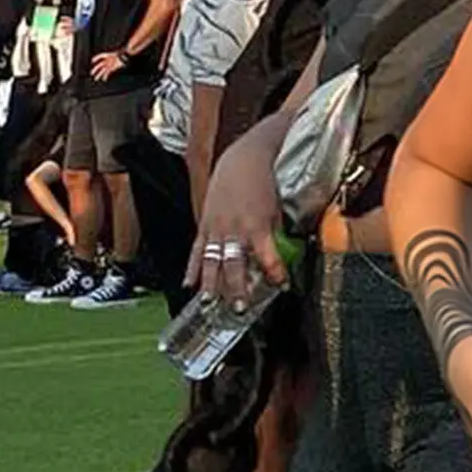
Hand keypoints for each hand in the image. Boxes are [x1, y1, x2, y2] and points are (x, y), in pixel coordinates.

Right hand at [89, 51, 125, 81]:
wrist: (124, 56)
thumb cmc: (121, 53)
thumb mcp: (121, 52)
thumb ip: (123, 51)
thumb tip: (128, 50)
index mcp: (107, 55)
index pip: (101, 56)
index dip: (96, 58)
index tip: (93, 60)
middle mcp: (107, 60)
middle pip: (100, 65)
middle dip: (96, 70)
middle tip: (91, 74)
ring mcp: (108, 64)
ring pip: (102, 70)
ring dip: (99, 74)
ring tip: (96, 79)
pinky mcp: (111, 68)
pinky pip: (107, 72)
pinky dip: (105, 76)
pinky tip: (104, 80)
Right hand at [188, 132, 285, 306]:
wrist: (241, 162)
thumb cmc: (263, 187)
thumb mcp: (275, 212)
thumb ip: (273, 237)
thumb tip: (274, 260)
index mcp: (257, 227)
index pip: (268, 258)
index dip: (276, 275)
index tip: (282, 286)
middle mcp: (235, 230)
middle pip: (235, 266)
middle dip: (237, 289)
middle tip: (240, 309)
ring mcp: (217, 228)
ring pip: (212, 262)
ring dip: (211, 285)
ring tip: (209, 304)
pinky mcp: (204, 225)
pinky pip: (197, 251)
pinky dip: (192, 268)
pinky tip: (189, 285)